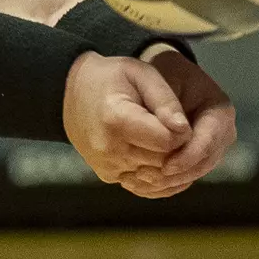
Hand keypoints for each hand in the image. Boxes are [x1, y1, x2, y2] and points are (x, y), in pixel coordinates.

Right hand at [62, 51, 192, 196]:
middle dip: (178, 148)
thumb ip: (165, 100)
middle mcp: (109, 149)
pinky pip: (144, 184)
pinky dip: (155, 172)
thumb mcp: (141, 74)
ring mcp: (107, 166)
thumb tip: (184, 130)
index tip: (177, 119)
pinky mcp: (108, 176)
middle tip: (173, 128)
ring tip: (163, 138)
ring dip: (168, 162)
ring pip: (157, 177)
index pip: (168, 141)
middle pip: (165, 162)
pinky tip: (153, 152)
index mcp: (116, 120)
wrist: (73, 92)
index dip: (182, 131)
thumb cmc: (111, 77)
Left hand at [141, 47, 235, 194]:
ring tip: (143, 182)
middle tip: (150, 178)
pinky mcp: (198, 156)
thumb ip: (167, 101)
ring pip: (195, 172)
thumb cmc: (163, 72)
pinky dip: (168, 182)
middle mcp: (222, 133)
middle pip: (204, 162)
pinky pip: (187, 174)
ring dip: (171, 180)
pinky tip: (144, 184)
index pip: (209, 141)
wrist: (165, 74)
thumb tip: (177, 130)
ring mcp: (212, 147)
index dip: (188, 157)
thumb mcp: (162, 78)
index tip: (165, 166)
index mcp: (221, 111)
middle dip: (179, 173)